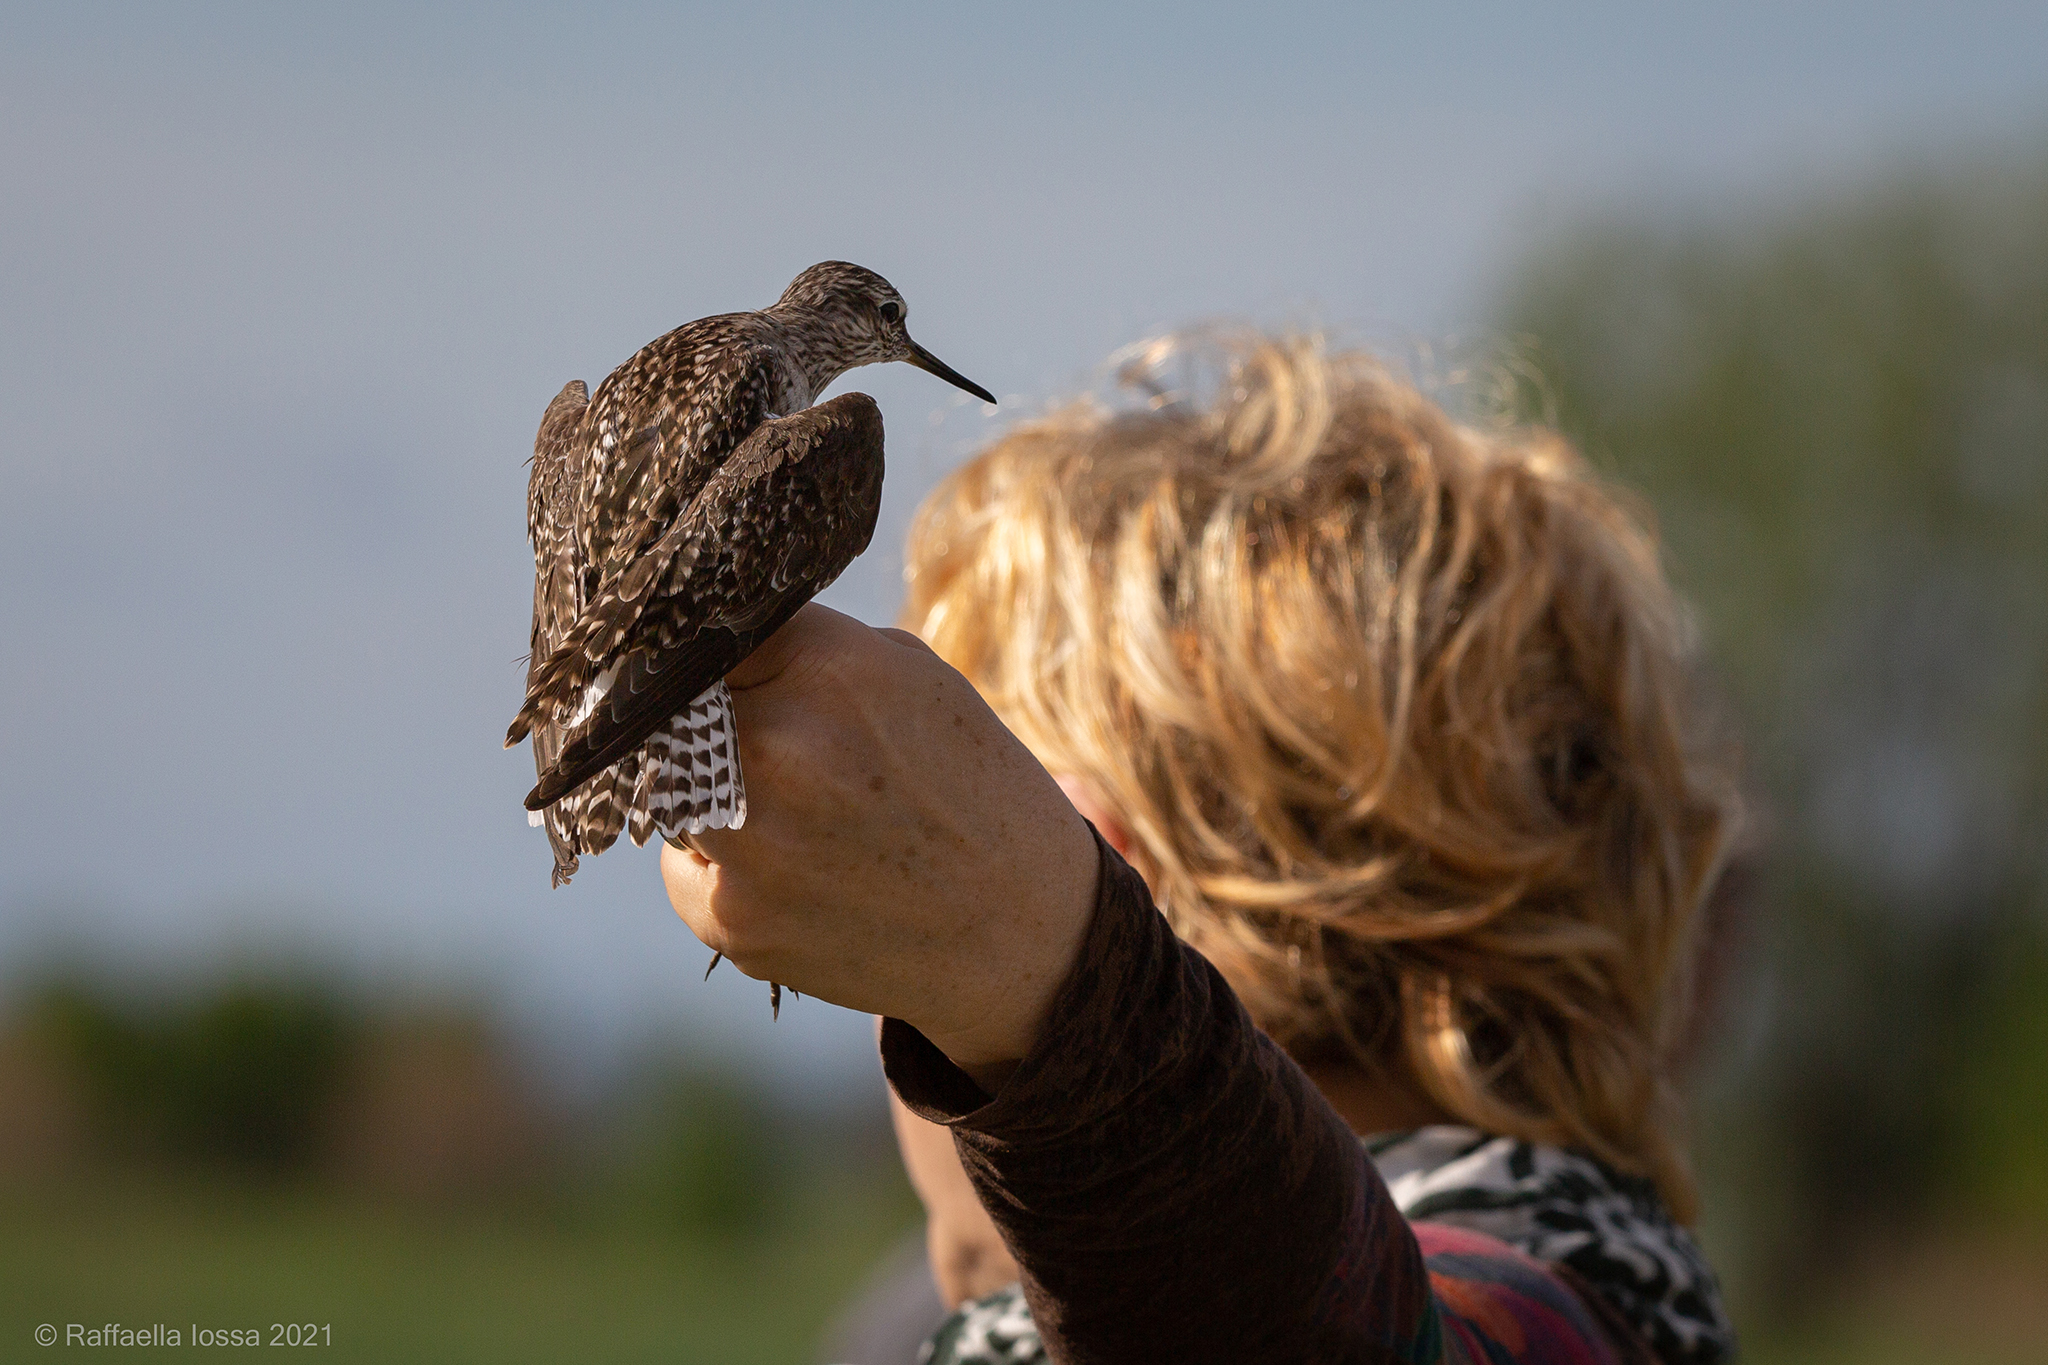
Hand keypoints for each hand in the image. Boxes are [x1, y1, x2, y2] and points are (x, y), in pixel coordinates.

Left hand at [660, 604, 1098, 1087]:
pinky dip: (722, 864)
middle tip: (769, 747)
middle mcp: (777, 751)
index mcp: (828, 670)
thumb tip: (703, 637)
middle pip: (668, 708)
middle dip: (705, 721)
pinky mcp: (730, 922)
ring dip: (708, 791)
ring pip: (665, 788)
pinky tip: (799, 872)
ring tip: (798, 815)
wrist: (1020, 926)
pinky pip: (683, 866)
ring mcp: (746, 844)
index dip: (708, 645)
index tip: (716, 661)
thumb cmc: (968, 784)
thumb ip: (803, 648)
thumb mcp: (910, 674)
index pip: (702, 627)